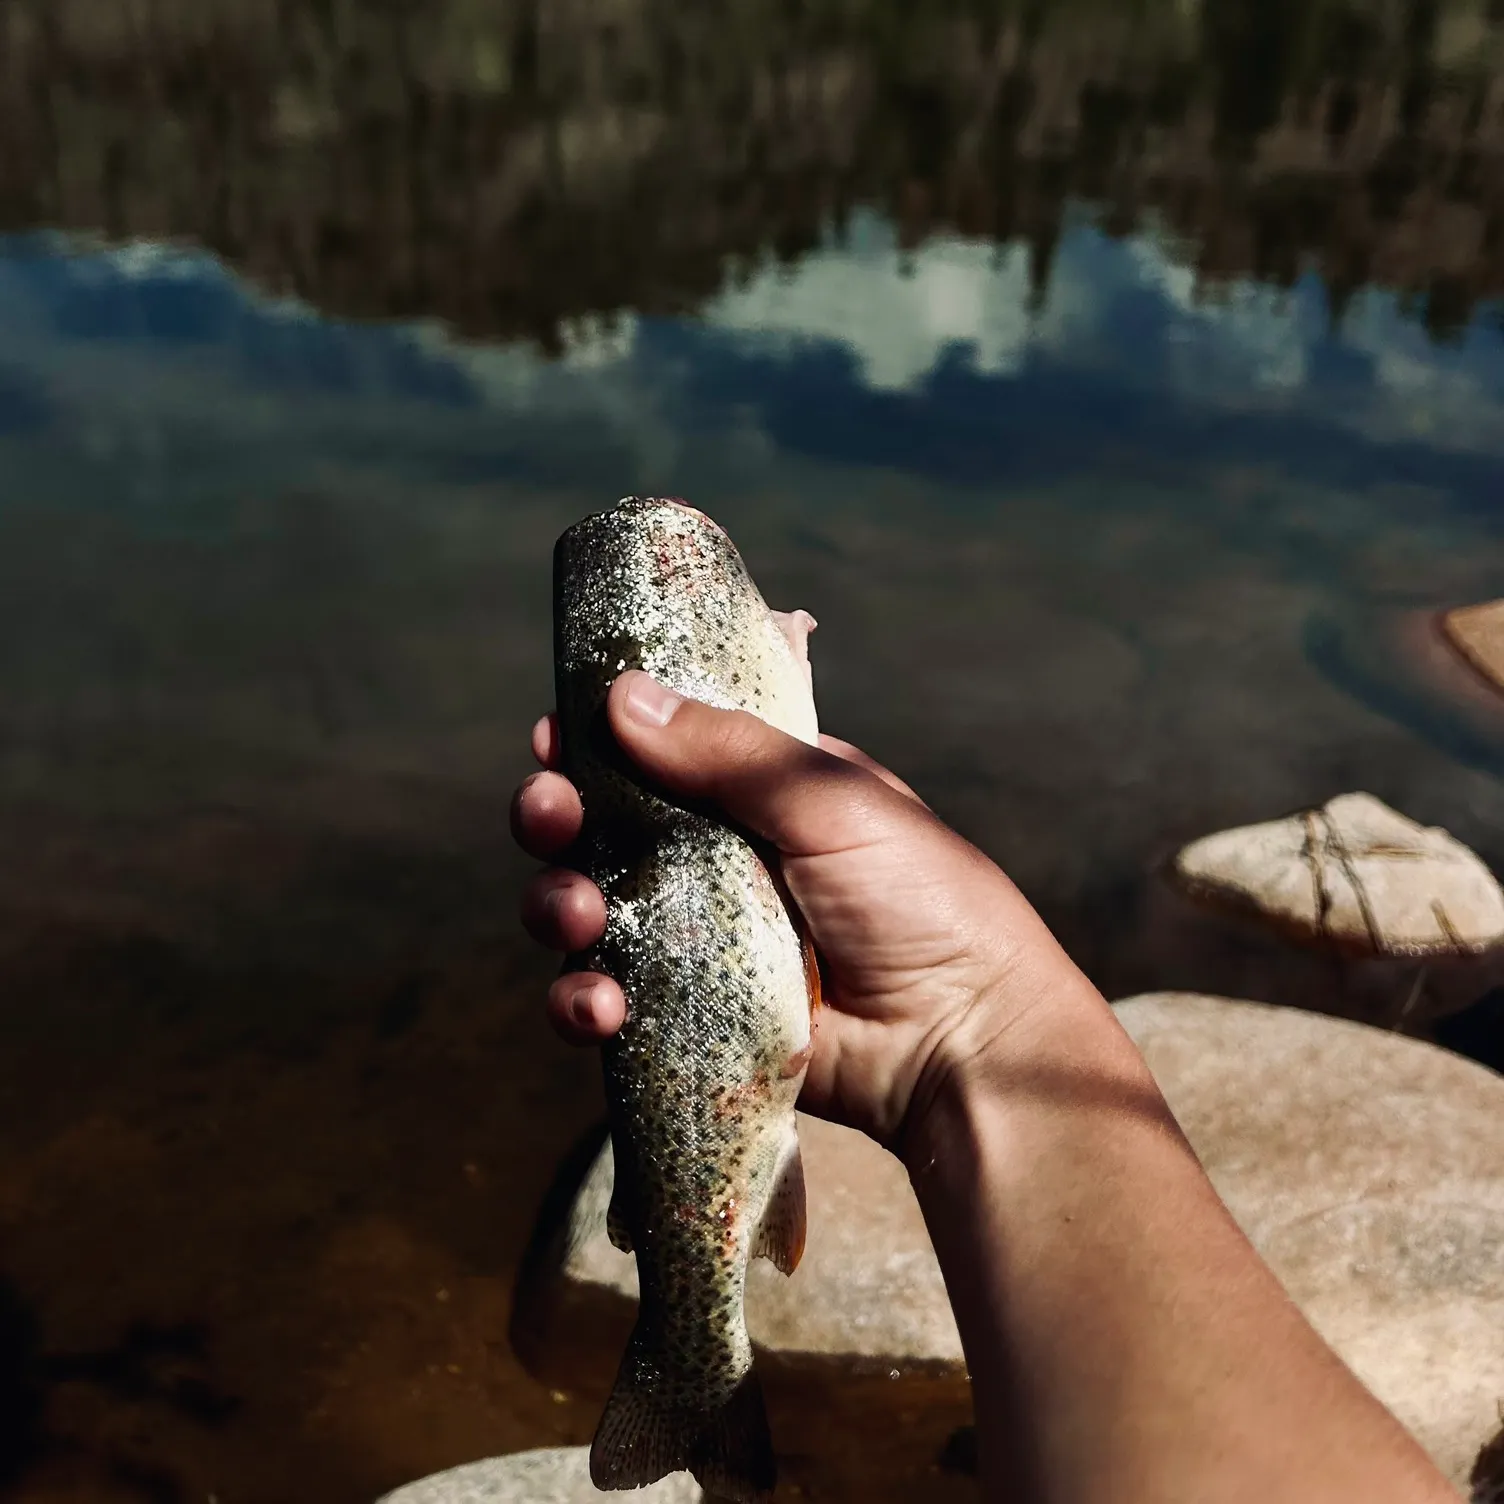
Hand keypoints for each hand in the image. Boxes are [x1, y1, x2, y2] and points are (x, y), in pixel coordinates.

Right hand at [512, 670, 1095, 1150]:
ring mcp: (697, 938)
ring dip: (556, 905)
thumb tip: (622, 694)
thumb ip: (727, 751)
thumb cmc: (921, 899)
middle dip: (556, 816)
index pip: (657, 750)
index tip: (555, 736)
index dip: (597, 740)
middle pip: (600, 826)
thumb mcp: (831, 801)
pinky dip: (582, 1000)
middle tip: (550, 816)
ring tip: (577, 918)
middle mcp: (717, 857)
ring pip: (589, 910)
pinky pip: (607, 999)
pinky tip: (599, 1007)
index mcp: (757, 791)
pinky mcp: (687, 1014)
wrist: (962, 1041)